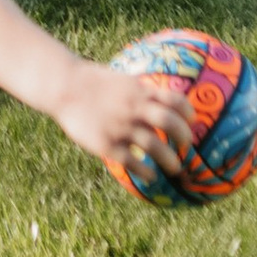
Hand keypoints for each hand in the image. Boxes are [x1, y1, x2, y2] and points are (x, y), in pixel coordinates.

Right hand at [54, 61, 191, 186]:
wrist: (64, 87)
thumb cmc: (92, 82)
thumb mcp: (121, 80)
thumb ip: (140, 91)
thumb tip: (158, 99)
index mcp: (139, 91)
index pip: (174, 100)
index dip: (187, 112)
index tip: (191, 120)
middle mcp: (134, 109)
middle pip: (170, 123)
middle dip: (183, 137)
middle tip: (186, 146)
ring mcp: (121, 127)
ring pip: (155, 147)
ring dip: (170, 160)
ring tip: (174, 168)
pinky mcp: (107, 144)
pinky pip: (133, 162)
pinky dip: (146, 172)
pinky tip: (150, 176)